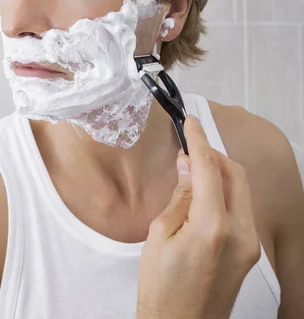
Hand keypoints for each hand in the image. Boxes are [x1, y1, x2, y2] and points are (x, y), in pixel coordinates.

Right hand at [136, 115, 260, 318]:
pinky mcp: (250, 253)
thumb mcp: (160, 236)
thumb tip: (186, 166)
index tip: (191, 121)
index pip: (210, 169)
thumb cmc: (162, 289)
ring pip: (241, 190)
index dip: (200, 140)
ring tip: (192, 171)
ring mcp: (250, 245)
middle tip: (189, 148)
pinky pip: (241, 209)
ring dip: (220, 173)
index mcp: (213, 227)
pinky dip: (225, 194)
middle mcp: (240, 234)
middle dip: (213, 155)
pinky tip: (205, 195)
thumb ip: (179, 196)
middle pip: (235, 174)